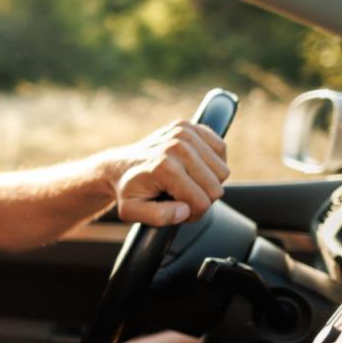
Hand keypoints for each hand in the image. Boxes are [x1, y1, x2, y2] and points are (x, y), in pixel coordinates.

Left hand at [103, 120, 228, 225]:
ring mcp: (183, 132)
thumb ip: (158, 217)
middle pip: (216, 187)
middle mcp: (177, 146)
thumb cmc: (128, 190)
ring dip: (208, 181)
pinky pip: (220, 148)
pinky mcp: (188, 125)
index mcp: (165, 167)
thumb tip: (185, 211)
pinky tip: (193, 167)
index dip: (193, 213)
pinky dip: (212, 162)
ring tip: (186, 183)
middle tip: (181, 198)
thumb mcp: (132, 211)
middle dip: (202, 199)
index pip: (202, 201)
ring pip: (222, 170)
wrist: (119, 166)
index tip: (177, 210)